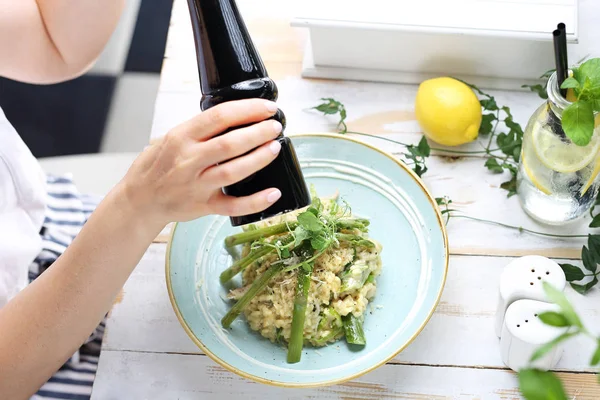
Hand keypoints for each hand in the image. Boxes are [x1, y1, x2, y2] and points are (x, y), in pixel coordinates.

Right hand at [119, 99, 282, 227]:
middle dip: (257, 133)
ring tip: (275, 148)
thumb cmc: (156, 166)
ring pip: (232, 172)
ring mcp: (196, 185)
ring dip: (258, 159)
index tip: (267, 108)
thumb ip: (198, 130)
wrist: (138, 200)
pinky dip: (255, 201)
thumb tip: (235, 116)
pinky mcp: (203, 206)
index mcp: (181, 137)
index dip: (247, 110)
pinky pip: (233, 206)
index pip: (219, 117)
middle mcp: (188, 160)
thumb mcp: (170, 138)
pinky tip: (273, 194)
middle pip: (229, 143)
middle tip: (275, 127)